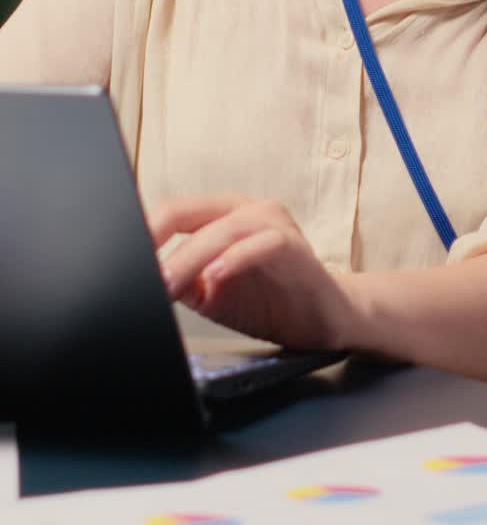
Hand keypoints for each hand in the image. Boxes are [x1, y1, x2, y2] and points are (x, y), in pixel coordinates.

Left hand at [149, 195, 356, 350]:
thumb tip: (143, 282)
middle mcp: (246, 210)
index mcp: (222, 216)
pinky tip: (217, 276)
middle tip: (137, 270)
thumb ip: (183, 282)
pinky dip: (237, 258)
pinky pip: (263, 243)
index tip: (120, 258)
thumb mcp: (212, 294)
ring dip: (191, 255)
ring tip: (168, 281)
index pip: (174, 212)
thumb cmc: (269, 300)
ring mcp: (273, 223)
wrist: (325, 318)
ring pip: (223, 227)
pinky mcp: (294, 245)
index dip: (145, 231)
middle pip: (191, 212)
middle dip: (159, 240)